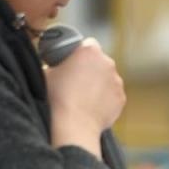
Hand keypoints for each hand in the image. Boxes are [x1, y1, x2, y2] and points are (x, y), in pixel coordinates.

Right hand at [45, 37, 125, 151]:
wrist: (73, 124)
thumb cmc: (57, 96)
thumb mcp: (47, 71)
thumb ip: (56, 63)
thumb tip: (54, 65)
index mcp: (89, 50)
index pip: (88, 44)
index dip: (80, 52)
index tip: (74, 61)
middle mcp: (108, 62)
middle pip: (100, 61)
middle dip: (91, 68)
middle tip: (77, 80)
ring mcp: (117, 81)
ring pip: (107, 78)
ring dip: (99, 83)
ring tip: (84, 97)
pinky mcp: (121, 98)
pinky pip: (113, 94)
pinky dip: (105, 98)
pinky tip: (92, 106)